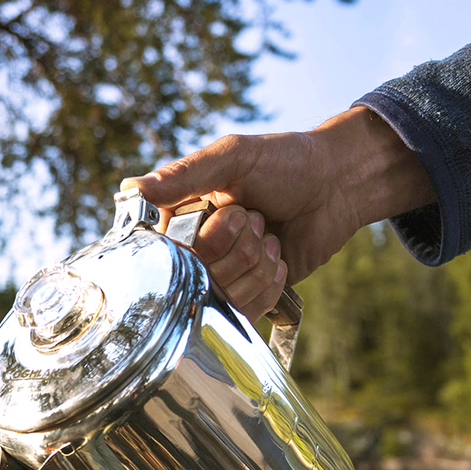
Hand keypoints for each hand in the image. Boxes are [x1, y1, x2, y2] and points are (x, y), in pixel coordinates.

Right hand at [126, 106, 434, 318]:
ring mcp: (223, 275)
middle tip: (259, 218)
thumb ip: (184, 174)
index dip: (207, 238)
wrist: (338, 185)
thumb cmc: (285, 162)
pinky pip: (247, 311)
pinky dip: (271, 283)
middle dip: (241, 246)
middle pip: (202, 275)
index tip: (237, 213)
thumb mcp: (233, 157)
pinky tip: (280, 258)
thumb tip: (132, 189)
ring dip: (259, 263)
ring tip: (271, 237)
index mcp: (182, 215)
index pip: (171, 250)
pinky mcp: (250, 296)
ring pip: (226, 295)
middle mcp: (196, 248)